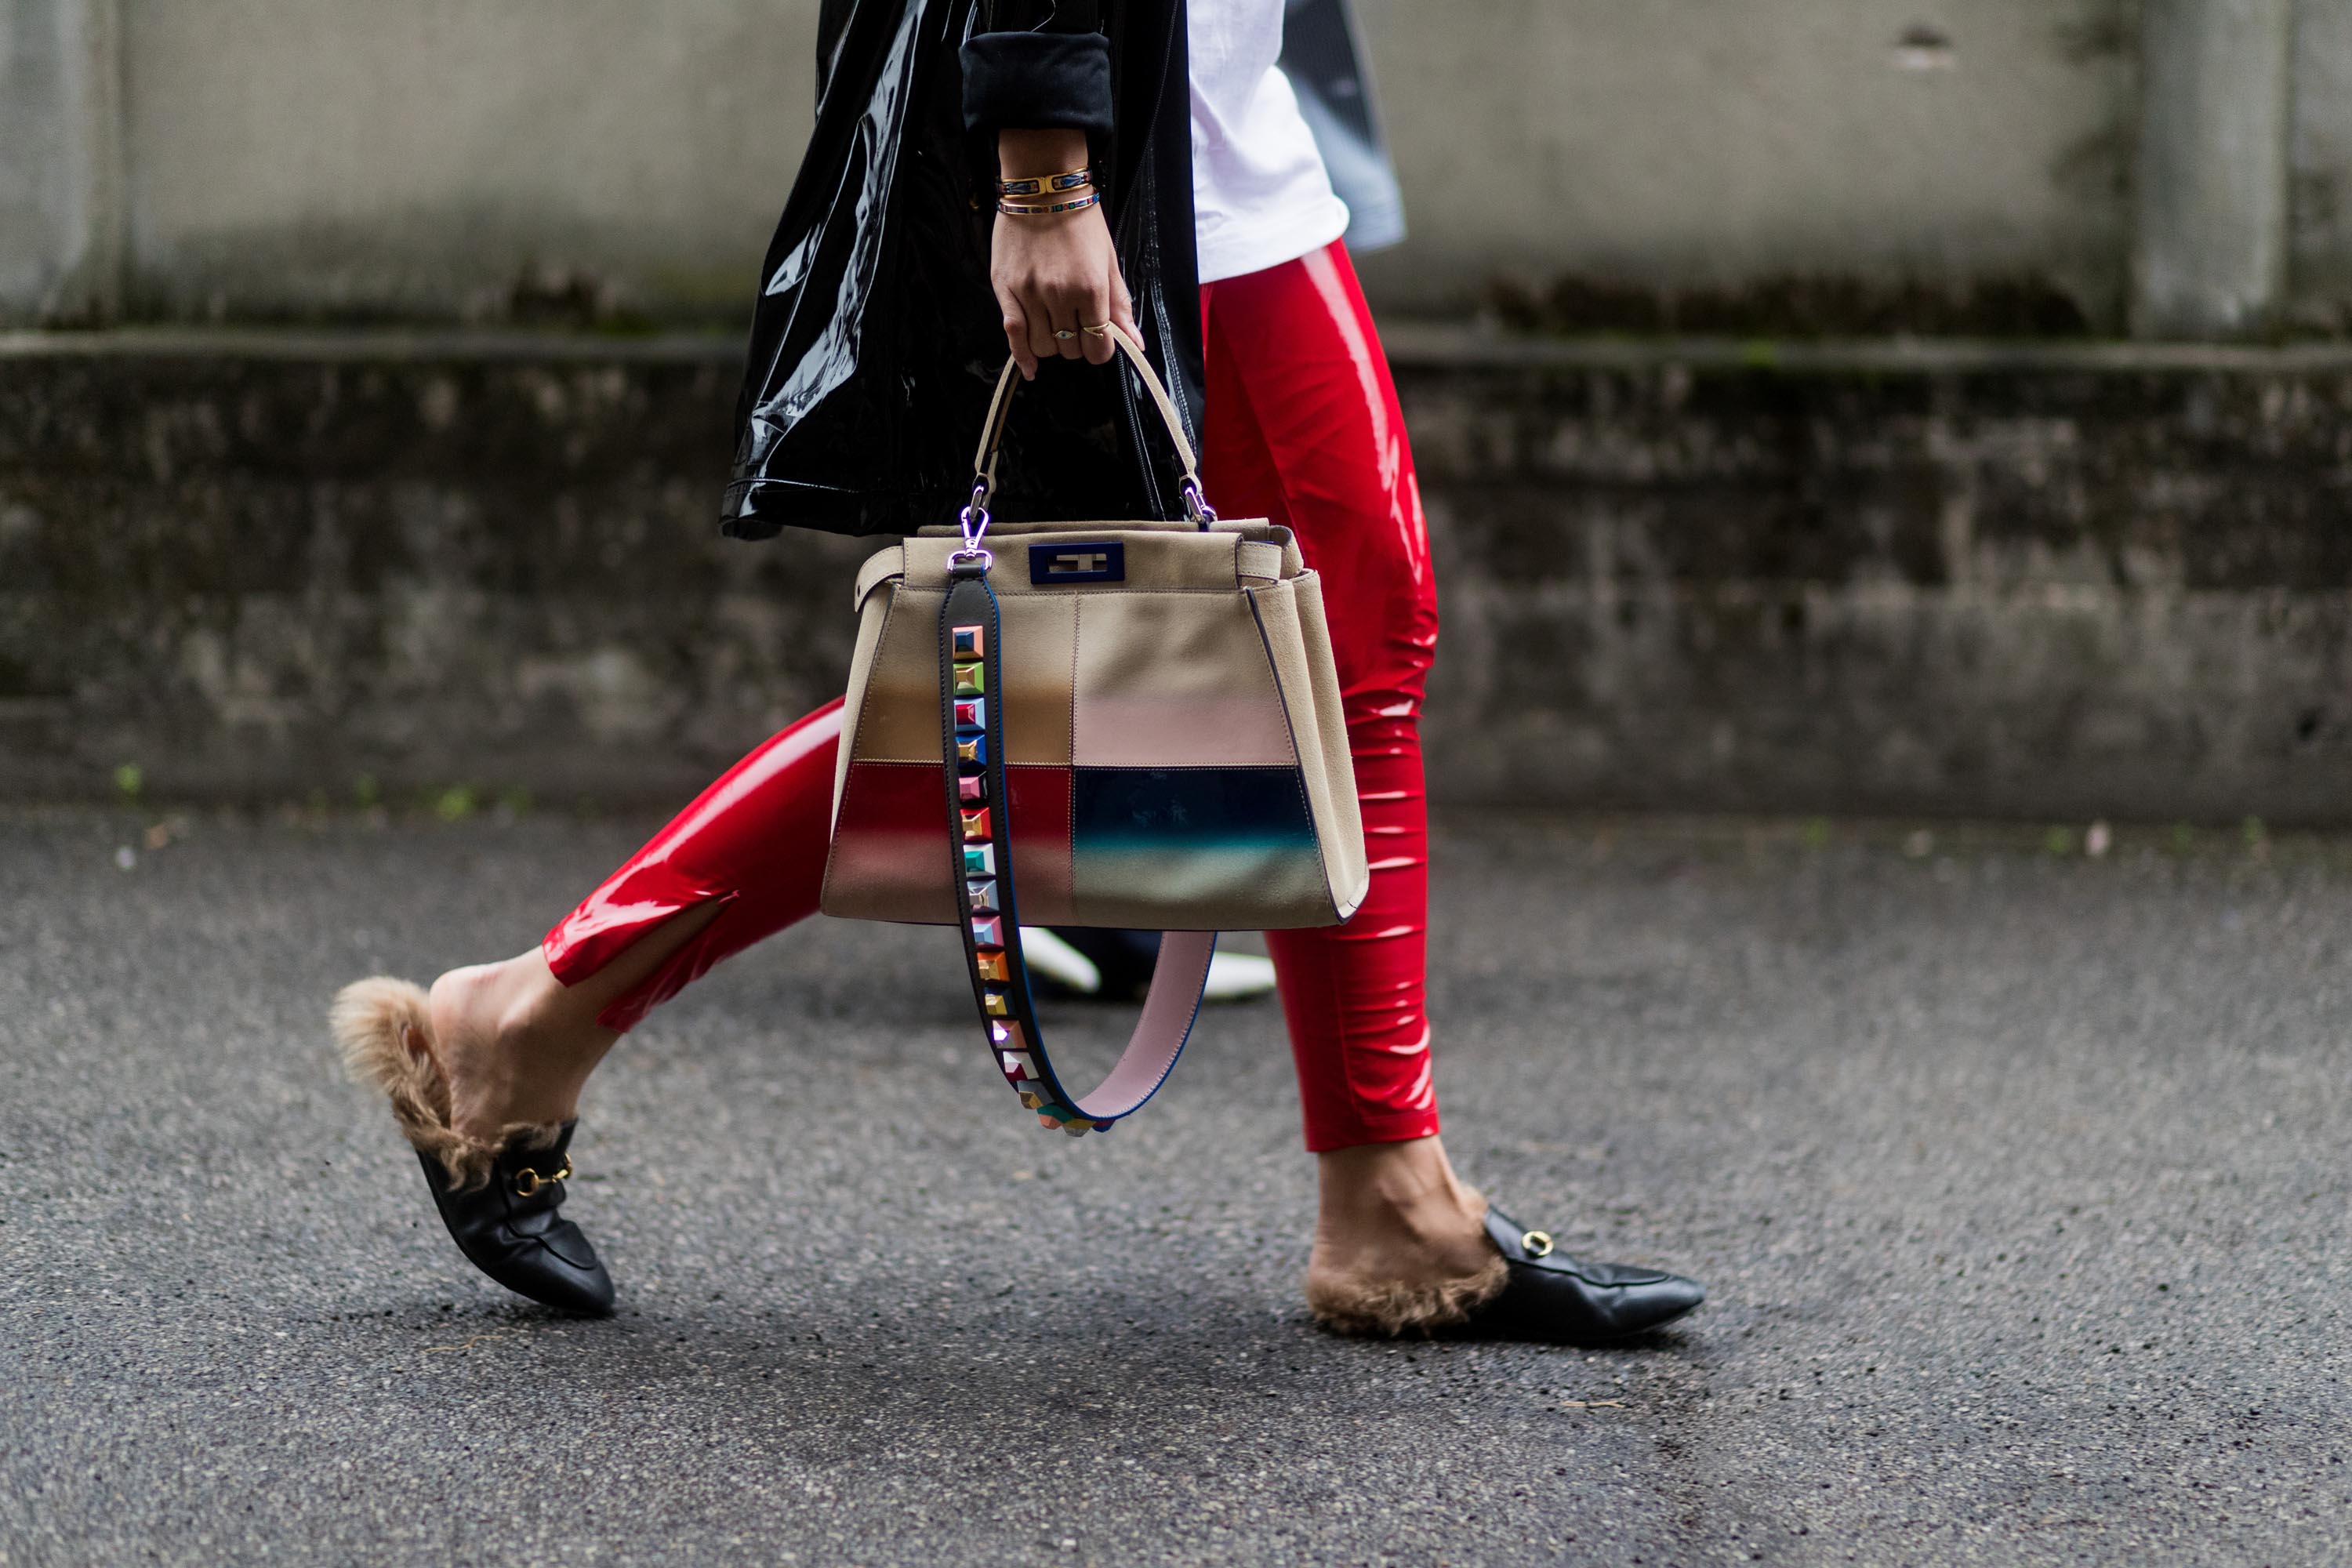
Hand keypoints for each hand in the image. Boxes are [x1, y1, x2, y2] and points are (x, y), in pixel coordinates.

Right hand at [991, 130, 1137, 378]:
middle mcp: (1060, 295)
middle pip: (1070, 349)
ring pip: (1043, 347)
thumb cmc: (1081, 223)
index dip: (1101, 350)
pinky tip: (1030, 368)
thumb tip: (1136, 344)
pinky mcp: (1006, 290)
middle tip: (1077, 326)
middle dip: (1077, 344)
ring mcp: (1030, 294)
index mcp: (1091, 288)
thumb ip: (1120, 305)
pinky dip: (1022, 356)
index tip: (1099, 341)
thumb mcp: (1109, 261)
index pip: (1098, 347)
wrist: (1043, 190)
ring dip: (1052, 345)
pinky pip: (1013, 335)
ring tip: (1055, 327)